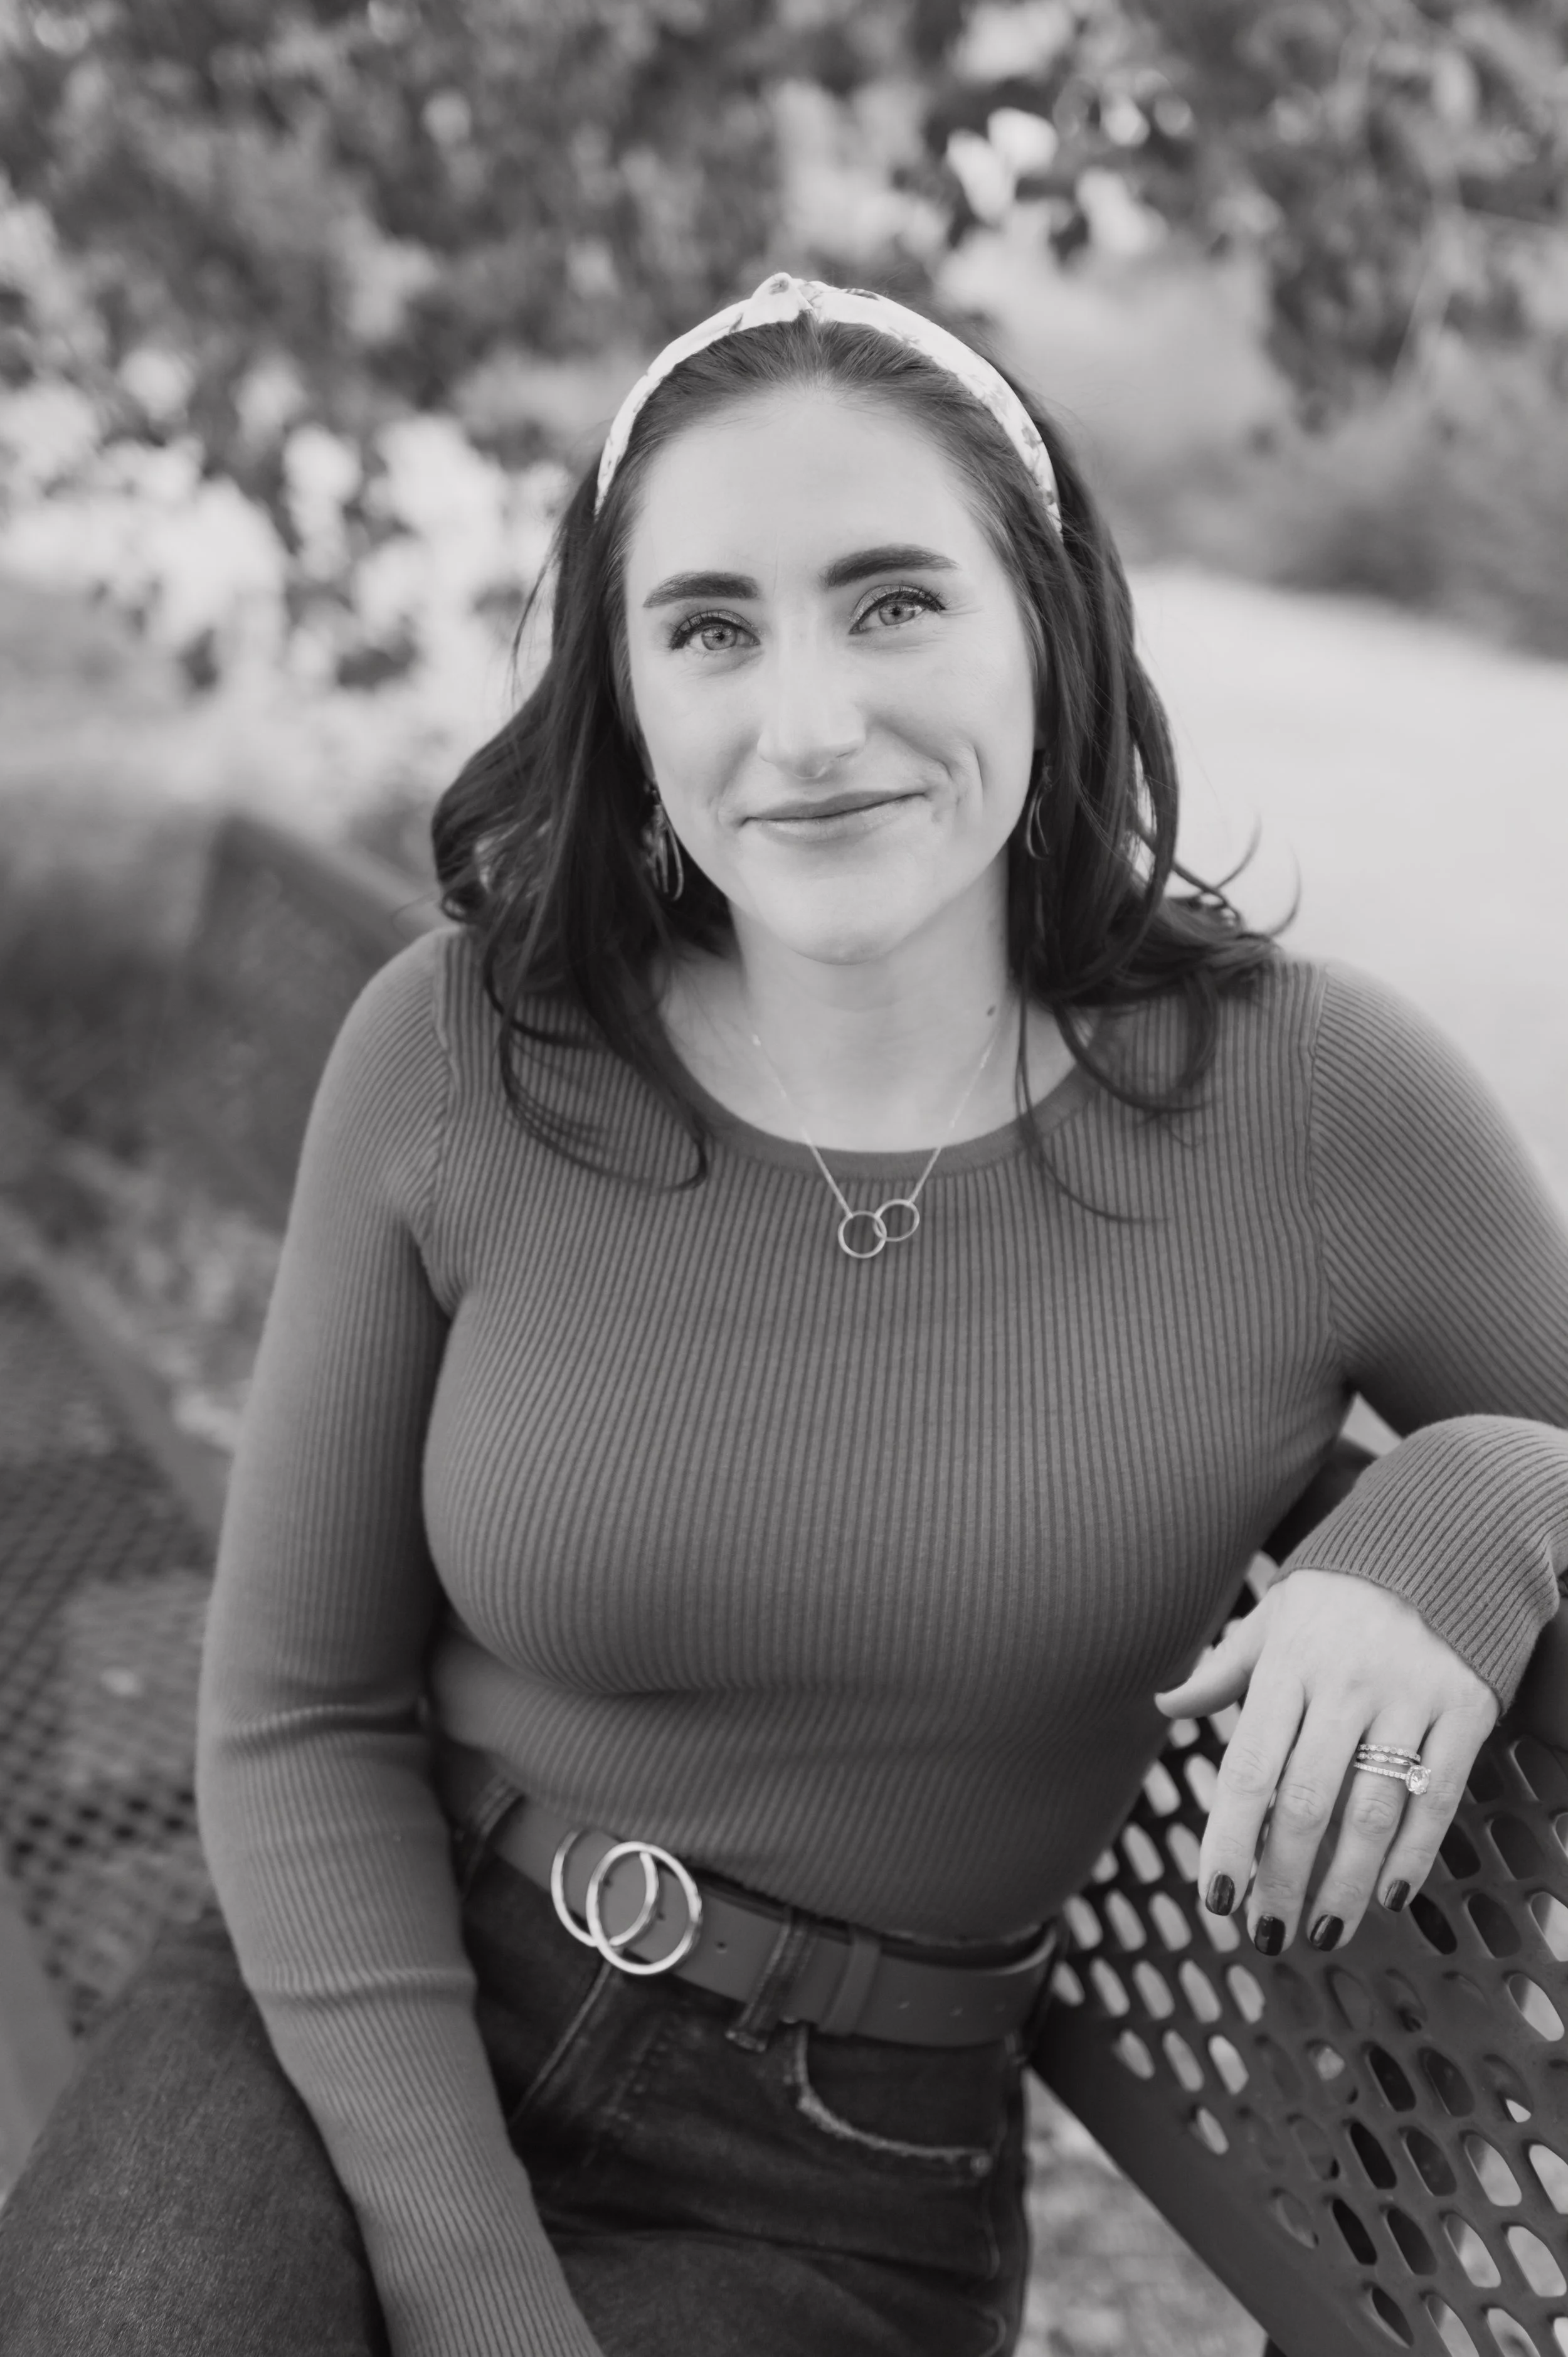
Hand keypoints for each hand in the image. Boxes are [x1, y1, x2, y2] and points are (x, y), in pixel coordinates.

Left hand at [1154, 1569, 1497, 1953]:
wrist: (1446, 1538)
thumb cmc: (1342, 1591)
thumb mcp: (1275, 1617)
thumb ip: (1224, 1670)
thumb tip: (1164, 1705)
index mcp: (1289, 1661)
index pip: (1248, 1767)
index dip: (1230, 1839)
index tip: (1216, 1900)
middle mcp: (1346, 1681)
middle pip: (1306, 1802)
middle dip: (1282, 1879)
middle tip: (1267, 1934)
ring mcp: (1410, 1695)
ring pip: (1372, 1811)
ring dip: (1343, 1884)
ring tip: (1321, 1933)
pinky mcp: (1467, 1707)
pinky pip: (1437, 1795)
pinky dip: (1413, 1854)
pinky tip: (1389, 1897)